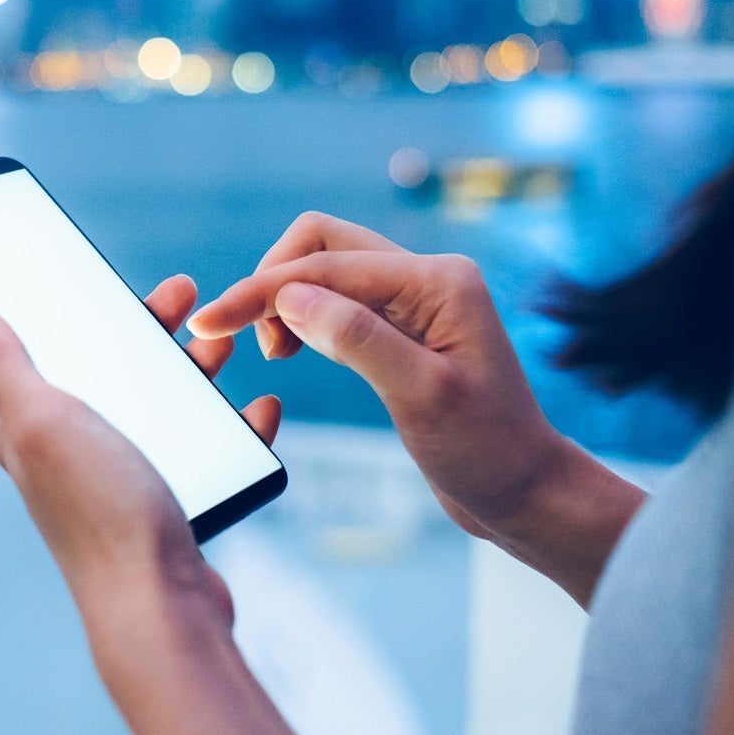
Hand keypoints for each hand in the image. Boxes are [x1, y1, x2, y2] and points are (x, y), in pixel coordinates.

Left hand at [0, 275, 277, 621]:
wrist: (161, 607)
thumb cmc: (99, 513)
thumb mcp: (41, 421)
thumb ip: (3, 365)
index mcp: (31, 426)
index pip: (37, 347)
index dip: (62, 302)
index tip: (96, 268)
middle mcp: (71, 450)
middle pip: (107, 367)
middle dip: (146, 326)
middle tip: (185, 295)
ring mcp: (121, 477)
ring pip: (159, 402)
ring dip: (192, 367)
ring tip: (224, 346)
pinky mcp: (167, 504)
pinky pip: (204, 447)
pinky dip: (231, 423)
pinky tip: (256, 408)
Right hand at [187, 212, 642, 605]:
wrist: (524, 492)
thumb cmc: (485, 451)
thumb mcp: (420, 396)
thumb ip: (356, 338)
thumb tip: (290, 296)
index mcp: (437, 280)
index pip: (326, 266)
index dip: (260, 291)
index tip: (209, 322)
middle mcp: (427, 276)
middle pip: (322, 242)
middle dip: (272, 280)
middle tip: (245, 339)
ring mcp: (415, 299)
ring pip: (326, 268)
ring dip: (286, 298)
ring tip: (274, 353)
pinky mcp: (403, 327)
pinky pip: (338, 299)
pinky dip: (303, 316)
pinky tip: (294, 350)